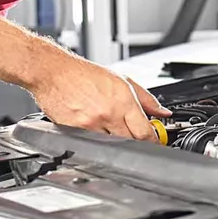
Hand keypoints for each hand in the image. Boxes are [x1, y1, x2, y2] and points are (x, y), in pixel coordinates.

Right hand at [29, 56, 171, 141]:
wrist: (54, 73)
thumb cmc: (85, 74)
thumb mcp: (123, 80)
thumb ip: (146, 99)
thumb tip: (163, 112)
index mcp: (123, 101)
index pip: (145, 132)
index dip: (154, 140)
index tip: (156, 141)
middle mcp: (108, 114)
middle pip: (131, 142)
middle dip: (137, 141)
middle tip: (136, 135)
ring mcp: (90, 125)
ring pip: (112, 145)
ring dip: (117, 141)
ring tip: (111, 127)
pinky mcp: (74, 132)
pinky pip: (92, 144)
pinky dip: (97, 141)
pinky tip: (95, 128)